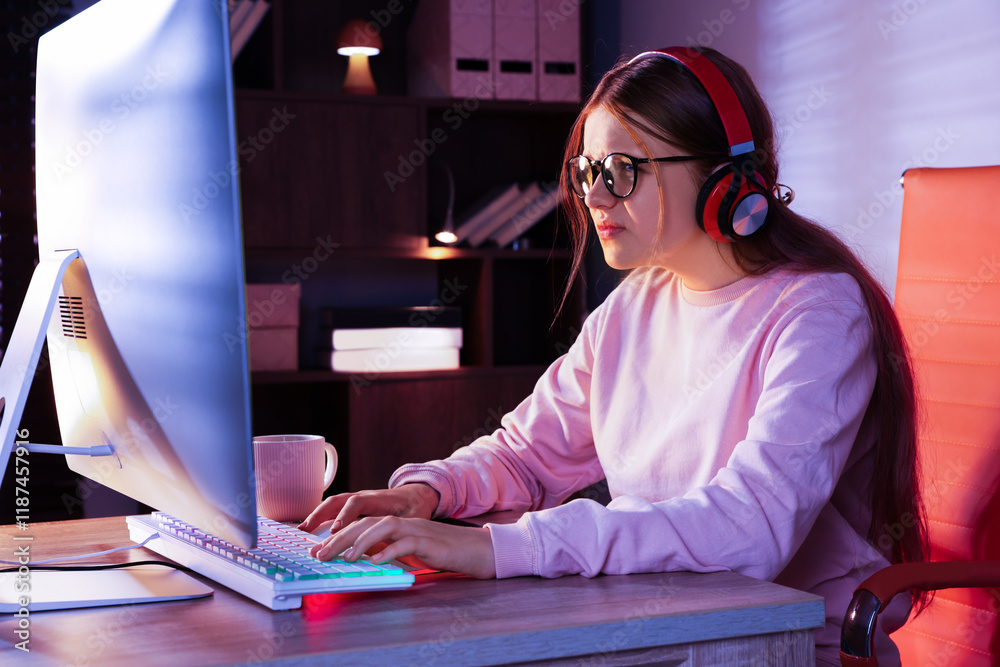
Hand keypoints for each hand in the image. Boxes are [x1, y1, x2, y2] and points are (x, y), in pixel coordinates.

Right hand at [298, 483, 440, 534]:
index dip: (345, 516)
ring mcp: (357, 500)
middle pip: (338, 501)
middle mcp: (364, 497)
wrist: (417, 495)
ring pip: (332, 504)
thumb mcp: (412, 519)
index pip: (357, 503)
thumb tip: (391, 547)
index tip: (336, 530)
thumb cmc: (415, 509)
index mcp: (378, 499)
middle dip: (320, 516)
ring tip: (302, 530)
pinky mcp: (354, 506)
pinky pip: (334, 508)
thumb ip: (401, 529)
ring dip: (316, 516)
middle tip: (307, 532)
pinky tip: (310, 529)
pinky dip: (321, 517)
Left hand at [309, 515, 496, 579]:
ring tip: (345, 557)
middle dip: (340, 538)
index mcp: (398, 525)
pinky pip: (407, 542)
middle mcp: (405, 523)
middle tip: (320, 554)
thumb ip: (390, 550)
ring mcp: (417, 530)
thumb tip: (365, 559)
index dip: (339, 536)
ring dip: (361, 541)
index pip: (363, 525)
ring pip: (384, 527)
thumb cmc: (445, 552)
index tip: (318, 550)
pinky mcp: (430, 541)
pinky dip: (390, 551)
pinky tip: (376, 561)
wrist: (478, 549)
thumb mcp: (411, 552)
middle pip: (367, 523)